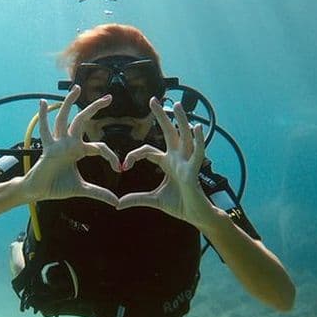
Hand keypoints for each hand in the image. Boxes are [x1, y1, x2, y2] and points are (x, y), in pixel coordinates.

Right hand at [21, 85, 120, 206]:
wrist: (38, 192)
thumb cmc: (57, 187)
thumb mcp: (82, 189)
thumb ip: (99, 193)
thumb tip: (116, 202)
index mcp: (78, 150)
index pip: (99, 146)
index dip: (111, 156)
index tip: (119, 168)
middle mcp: (69, 143)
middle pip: (83, 121)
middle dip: (95, 108)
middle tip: (109, 97)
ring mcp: (58, 143)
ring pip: (65, 118)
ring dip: (70, 103)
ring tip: (77, 89)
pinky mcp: (48, 148)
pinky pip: (45, 130)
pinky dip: (43, 116)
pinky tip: (42, 102)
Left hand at [117, 98, 216, 227]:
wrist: (195, 216)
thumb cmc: (179, 205)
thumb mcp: (154, 200)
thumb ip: (136, 199)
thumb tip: (118, 204)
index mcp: (168, 163)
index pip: (148, 150)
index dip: (135, 155)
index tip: (124, 164)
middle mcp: (178, 158)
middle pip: (169, 133)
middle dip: (161, 116)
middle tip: (153, 100)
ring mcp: (187, 163)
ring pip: (184, 137)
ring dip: (181, 121)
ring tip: (178, 106)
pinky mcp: (194, 171)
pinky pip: (197, 153)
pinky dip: (198, 141)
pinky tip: (197, 128)